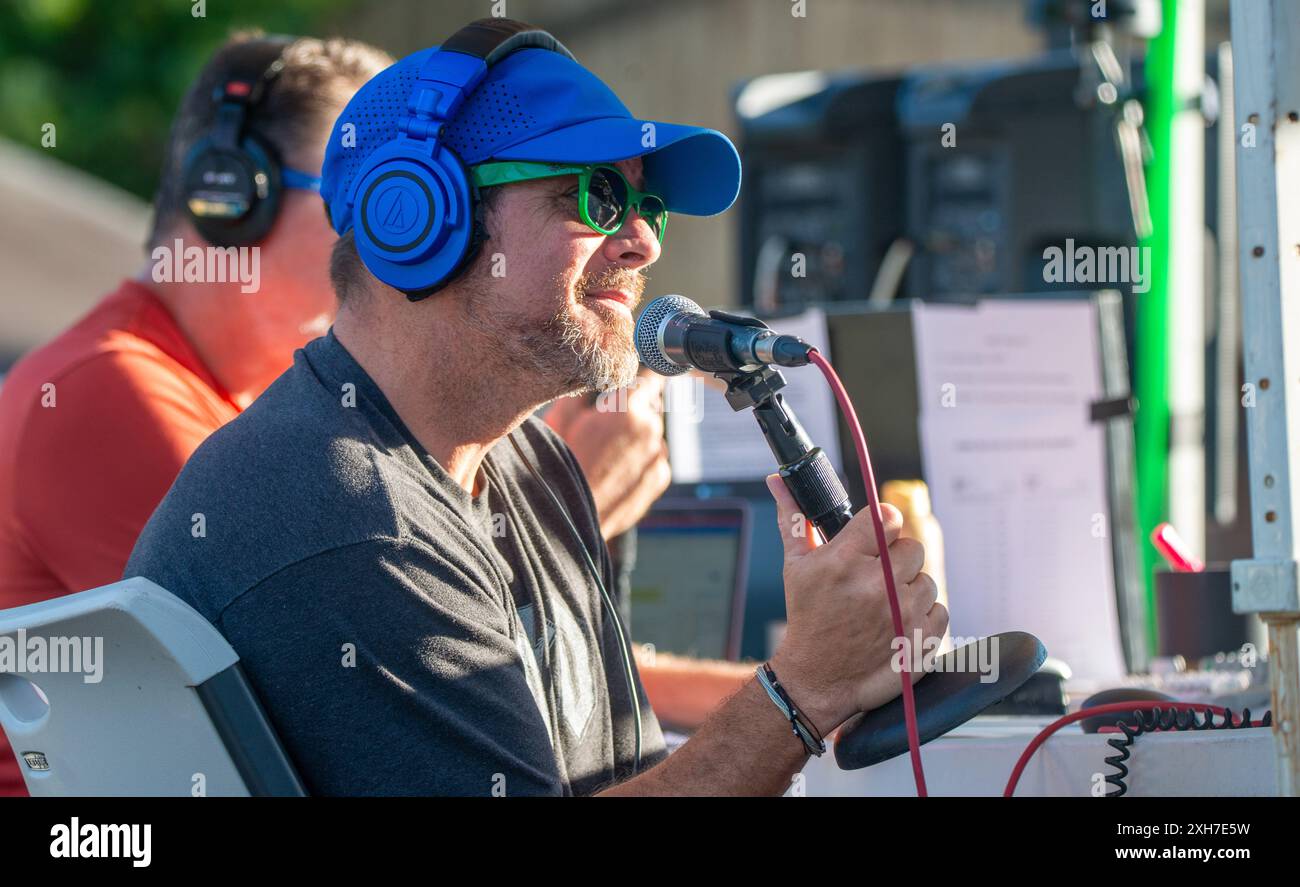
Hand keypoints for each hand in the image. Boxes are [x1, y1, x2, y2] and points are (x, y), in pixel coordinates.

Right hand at [544, 368, 670, 539]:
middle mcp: (651, 430)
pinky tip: (616, 471)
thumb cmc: (560, 467)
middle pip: (649, 408)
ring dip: (636, 437)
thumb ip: (583, 390)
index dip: (641, 378)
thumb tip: (590, 376)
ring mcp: (658, 456)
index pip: (649, 379)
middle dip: (631, 411)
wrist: (570, 518)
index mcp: (628, 409)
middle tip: (604, 426)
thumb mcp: (561, 418)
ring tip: (607, 454)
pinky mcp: (660, 478)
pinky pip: (654, 459)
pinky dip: (640, 460)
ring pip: (651, 435)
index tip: (636, 381)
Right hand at [765, 474, 947, 732]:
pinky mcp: (922, 638)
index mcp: (845, 560)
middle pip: (910, 547)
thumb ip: (794, 519)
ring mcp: (903, 613)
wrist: (817, 679)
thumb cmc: (807, 619)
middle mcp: (877, 584)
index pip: (887, 517)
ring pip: (925, 579)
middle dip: (894, 561)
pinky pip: (939, 609)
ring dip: (908, 591)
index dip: (882, 527)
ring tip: (882, 607)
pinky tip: (896, 625)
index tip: (874, 541)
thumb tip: (779, 482)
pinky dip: (922, 617)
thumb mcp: (795, 567)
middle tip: (872, 580)